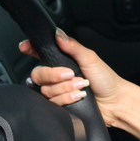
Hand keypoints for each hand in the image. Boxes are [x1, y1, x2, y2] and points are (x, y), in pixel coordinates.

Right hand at [19, 29, 139, 139]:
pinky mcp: (58, 106)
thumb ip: (73, 47)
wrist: (114, 103)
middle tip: (71, 74)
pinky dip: (65, 99)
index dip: (30, 50)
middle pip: (37, 74)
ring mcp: (57, 92)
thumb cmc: (106, 79)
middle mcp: (57, 77)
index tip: (25, 47)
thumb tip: (58, 33)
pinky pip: (50, 103)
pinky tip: (77, 97)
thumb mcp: (91, 58)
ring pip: (45, 90)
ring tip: (81, 87)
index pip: (41, 54)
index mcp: (63, 62)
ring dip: (65, 88)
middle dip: (54, 75)